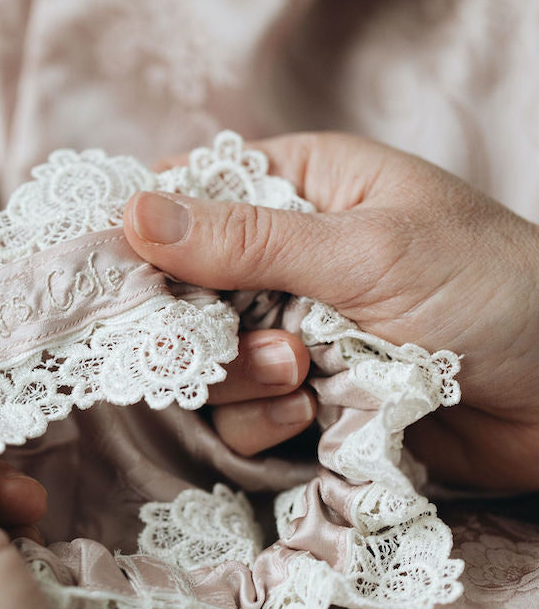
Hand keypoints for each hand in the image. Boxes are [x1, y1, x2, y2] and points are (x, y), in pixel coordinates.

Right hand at [128, 133, 538, 491]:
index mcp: (301, 188)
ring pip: (207, 357)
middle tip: (231, 334)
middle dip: (199, 320)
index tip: (118, 271)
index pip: (192, 195)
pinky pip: (242, 412)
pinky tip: (309, 415)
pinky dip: (263, 420)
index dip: (148, 232)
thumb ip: (247, 241)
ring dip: (240, 374)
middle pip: (184, 286)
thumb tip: (133, 212)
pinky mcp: (304, 395)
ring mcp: (292, 328)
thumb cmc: (490, 288)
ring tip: (302, 373)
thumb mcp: (366, 251)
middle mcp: (285, 256)